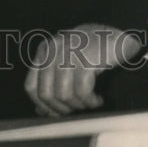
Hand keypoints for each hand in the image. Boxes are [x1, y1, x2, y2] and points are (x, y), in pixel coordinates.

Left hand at [24, 23, 141, 116]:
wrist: (116, 32)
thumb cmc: (89, 51)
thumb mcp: (65, 62)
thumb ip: (51, 82)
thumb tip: (40, 111)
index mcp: (44, 51)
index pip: (31, 87)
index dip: (42, 105)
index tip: (56, 114)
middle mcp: (53, 50)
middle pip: (46, 94)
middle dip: (61, 109)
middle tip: (76, 110)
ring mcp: (69, 54)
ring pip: (63, 95)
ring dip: (78, 106)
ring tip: (89, 103)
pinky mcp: (86, 60)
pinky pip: (82, 92)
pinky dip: (90, 102)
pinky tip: (98, 99)